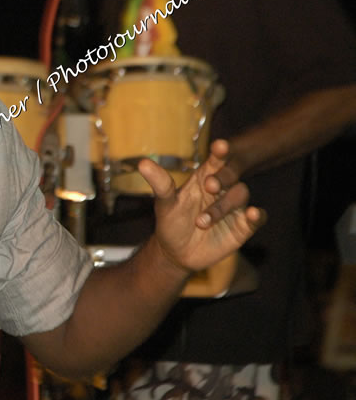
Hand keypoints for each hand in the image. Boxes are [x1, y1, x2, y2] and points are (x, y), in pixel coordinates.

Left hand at [139, 139, 264, 273]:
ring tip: (201, 222)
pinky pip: (257, 217)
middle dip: (224, 178)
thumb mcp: (164, 204)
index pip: (216, 161)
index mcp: (204, 178)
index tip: (220, 146)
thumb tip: (143, 163)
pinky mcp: (243, 226)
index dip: (220, 152)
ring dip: (223, 206)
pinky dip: (256, 215)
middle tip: (210, 185)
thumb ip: (160, 184)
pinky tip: (252, 214)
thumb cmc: (171, 223)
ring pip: (241, 195)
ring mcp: (234, 208)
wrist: (177, 253)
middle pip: (231, 175)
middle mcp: (222, 190)